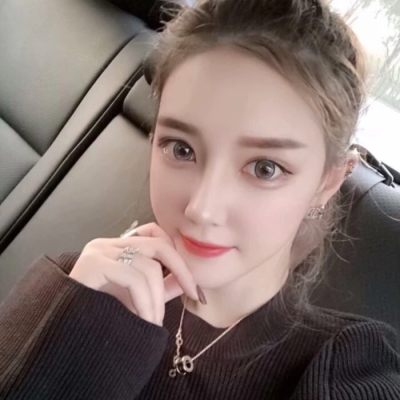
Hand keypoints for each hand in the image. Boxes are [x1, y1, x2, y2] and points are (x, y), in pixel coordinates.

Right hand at [69, 223, 199, 325]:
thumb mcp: (139, 298)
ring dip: (158, 299)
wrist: (66, 334)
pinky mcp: (92, 264)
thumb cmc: (101, 314)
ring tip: (154, 321)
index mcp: (119, 247)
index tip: (194, 286)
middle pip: (157, 245)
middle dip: (181, 271)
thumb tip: (186, 282)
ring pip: (148, 265)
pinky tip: (145, 320)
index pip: (156, 235)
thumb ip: (161, 288)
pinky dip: (146, 302)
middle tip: (194, 295)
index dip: (178, 257)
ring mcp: (99, 251)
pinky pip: (132, 277)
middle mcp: (108, 244)